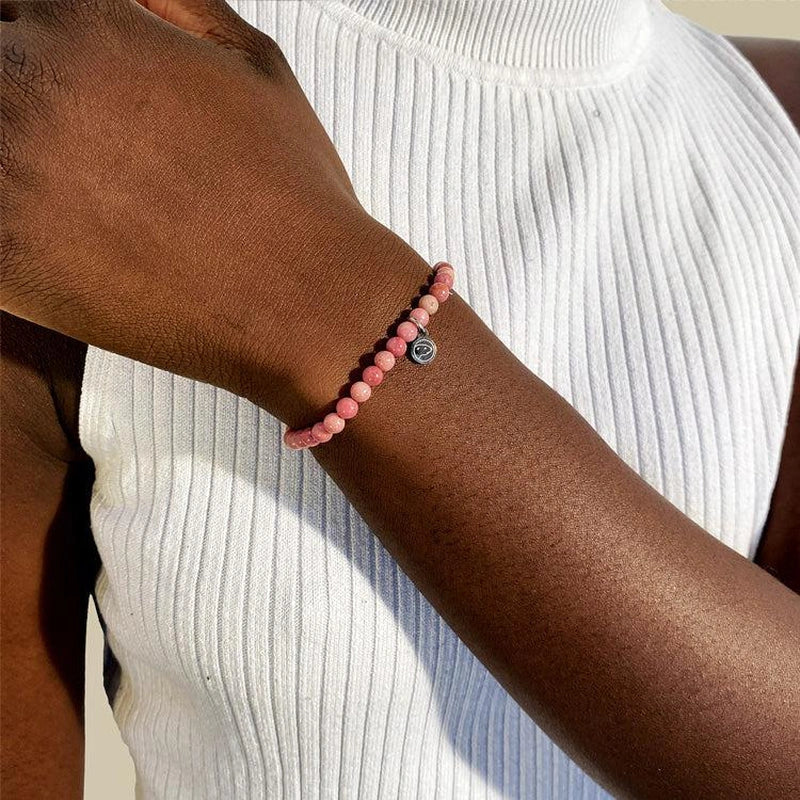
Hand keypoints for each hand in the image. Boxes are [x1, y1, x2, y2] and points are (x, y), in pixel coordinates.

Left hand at [0, 0, 423, 423]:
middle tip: (78, 144)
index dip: (35, 38)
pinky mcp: (3, 262)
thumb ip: (177, 1)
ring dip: (14, 158)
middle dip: (20, 90)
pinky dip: (11, 223)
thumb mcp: (254, 63)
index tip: (63, 78)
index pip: (10, 6)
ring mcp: (5, 175)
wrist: (306, 303)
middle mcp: (28, 85)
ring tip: (76, 193)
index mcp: (87, 22)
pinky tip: (62, 236)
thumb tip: (131, 2)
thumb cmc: (292, 192)